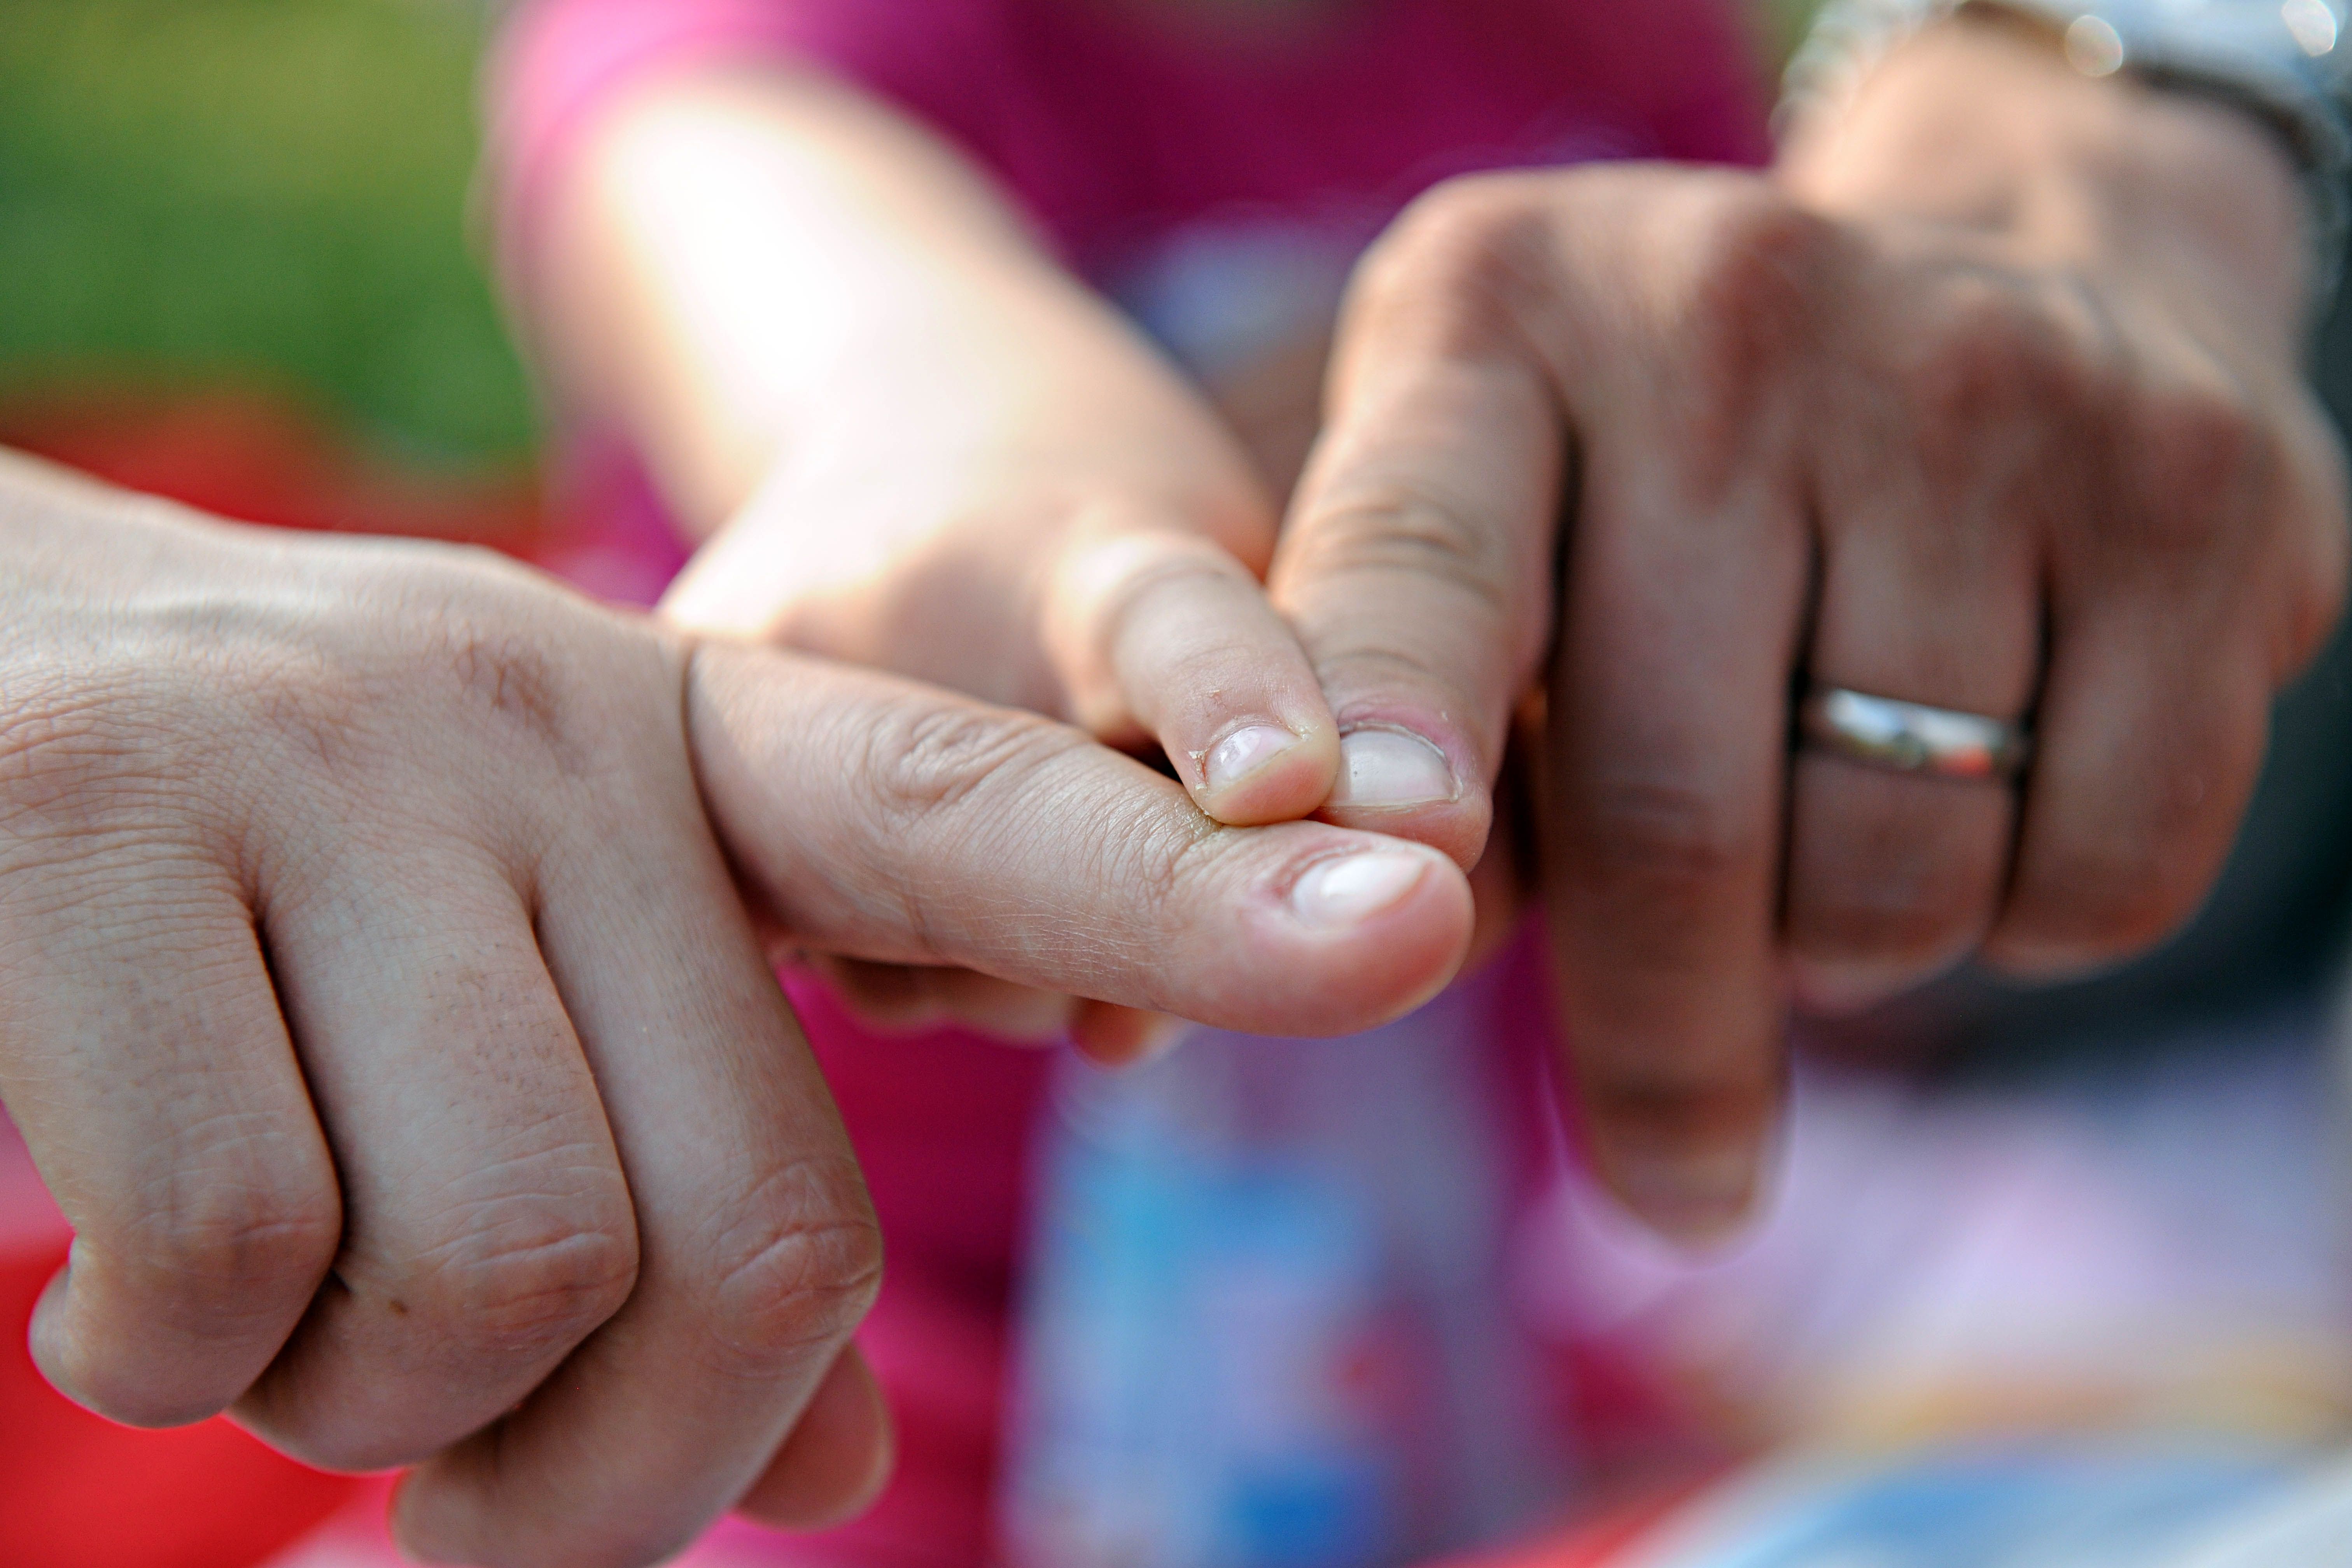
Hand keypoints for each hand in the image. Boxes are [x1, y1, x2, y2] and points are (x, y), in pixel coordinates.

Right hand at [0, 452, 1471, 1564]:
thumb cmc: (252, 914)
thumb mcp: (511, 1003)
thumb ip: (690, 1177)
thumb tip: (816, 1464)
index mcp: (671, 746)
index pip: (988, 812)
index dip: (1210, 884)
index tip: (1418, 919)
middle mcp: (529, 718)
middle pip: (744, 1222)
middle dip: (604, 1465)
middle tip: (459, 1487)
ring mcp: (311, 760)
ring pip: (510, 1269)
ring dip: (386, 1418)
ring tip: (277, 1337)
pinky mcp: (83, 832)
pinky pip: (247, 1255)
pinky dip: (188, 1359)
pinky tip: (121, 1285)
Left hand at [1258, 19, 2347, 1234]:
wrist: (2013, 280)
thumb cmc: (1668, 473)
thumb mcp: (1488, 518)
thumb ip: (1400, 720)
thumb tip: (1369, 951)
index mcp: (1493, 318)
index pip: (1412, 566)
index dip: (1391, 736)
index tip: (1369, 882)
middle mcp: (1724, 317)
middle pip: (1666, 813)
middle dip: (1659, 1044)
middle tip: (1671, 1167)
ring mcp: (1976, 388)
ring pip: (1884, 880)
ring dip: (1840, 954)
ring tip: (1827, 851)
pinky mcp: (2196, 494)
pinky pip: (2095, 879)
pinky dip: (2022, 924)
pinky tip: (1986, 810)